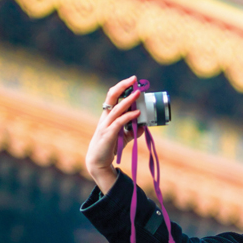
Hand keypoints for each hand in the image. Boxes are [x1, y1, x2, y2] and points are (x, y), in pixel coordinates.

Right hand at [85, 77, 142, 193]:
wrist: (97, 162)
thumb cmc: (108, 147)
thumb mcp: (123, 137)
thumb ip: (133, 131)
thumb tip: (144, 126)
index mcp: (107, 116)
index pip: (112, 96)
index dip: (121, 87)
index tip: (132, 81)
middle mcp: (105, 118)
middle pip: (111, 96)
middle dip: (122, 86)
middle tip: (134, 79)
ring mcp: (106, 125)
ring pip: (116, 108)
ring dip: (128, 100)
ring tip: (138, 93)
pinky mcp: (108, 134)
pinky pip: (119, 122)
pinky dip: (129, 117)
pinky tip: (137, 114)